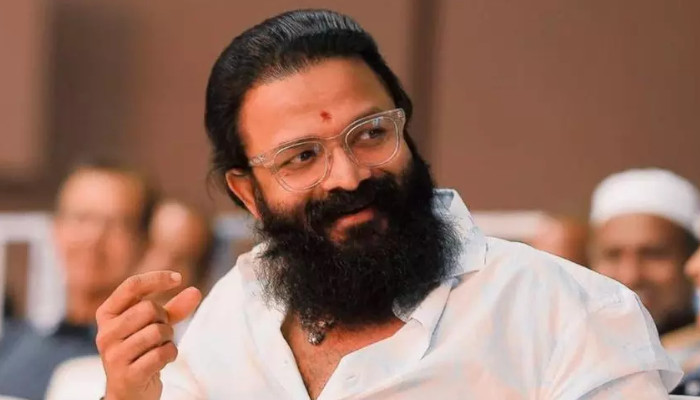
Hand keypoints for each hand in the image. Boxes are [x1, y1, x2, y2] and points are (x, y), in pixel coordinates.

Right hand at [96, 271, 201, 399]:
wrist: (129, 391)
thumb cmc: (142, 351)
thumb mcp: (155, 325)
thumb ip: (174, 308)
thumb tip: (195, 291)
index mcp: (107, 314)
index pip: (131, 286)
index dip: (157, 278)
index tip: (178, 278)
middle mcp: (105, 333)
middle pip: (148, 308)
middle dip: (164, 318)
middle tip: (161, 332)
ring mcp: (114, 355)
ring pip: (157, 331)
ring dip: (168, 338)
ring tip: (160, 346)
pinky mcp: (127, 375)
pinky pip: (161, 354)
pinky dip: (170, 354)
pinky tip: (163, 359)